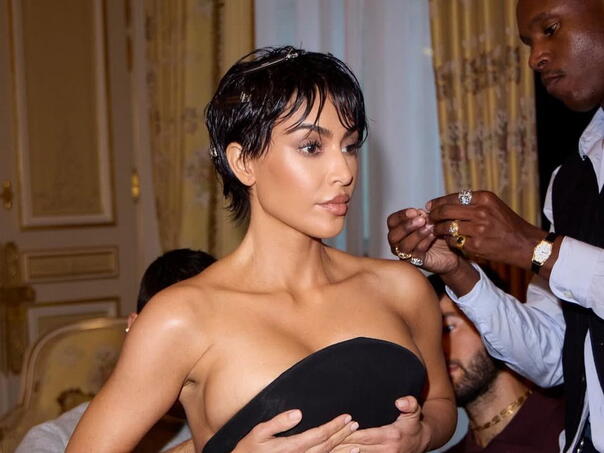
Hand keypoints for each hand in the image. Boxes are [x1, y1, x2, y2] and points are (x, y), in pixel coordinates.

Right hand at [233, 410, 358, 452]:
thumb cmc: (249, 450)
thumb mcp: (258, 432)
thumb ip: (278, 422)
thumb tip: (298, 412)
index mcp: (292, 447)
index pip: (320, 435)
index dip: (335, 426)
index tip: (346, 416)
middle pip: (327, 446)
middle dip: (342, 434)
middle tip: (354, 423)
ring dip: (342, 447)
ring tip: (356, 440)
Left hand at [333, 397, 428, 452]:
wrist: (421, 442)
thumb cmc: (413, 425)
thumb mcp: (414, 412)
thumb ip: (409, 404)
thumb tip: (400, 401)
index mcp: (391, 437)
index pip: (365, 436)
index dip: (350, 433)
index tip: (336, 429)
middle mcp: (386, 451)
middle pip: (358, 448)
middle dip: (341, 444)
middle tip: (325, 440)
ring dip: (343, 452)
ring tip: (327, 448)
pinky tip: (338, 452)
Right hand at [387, 208, 460, 273]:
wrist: (451, 248)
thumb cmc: (438, 232)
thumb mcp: (431, 219)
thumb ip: (424, 215)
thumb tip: (420, 213)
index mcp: (398, 229)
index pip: (392, 221)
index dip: (401, 215)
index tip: (415, 211)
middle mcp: (398, 242)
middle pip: (393, 235)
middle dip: (407, 226)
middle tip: (421, 220)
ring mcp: (406, 254)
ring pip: (404, 246)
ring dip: (416, 234)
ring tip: (429, 227)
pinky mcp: (416, 262)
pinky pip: (416, 253)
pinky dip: (424, 242)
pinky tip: (433, 235)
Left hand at [427, 191, 544, 269]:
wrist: (524, 244)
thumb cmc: (507, 223)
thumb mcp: (493, 205)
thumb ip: (472, 202)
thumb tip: (444, 203)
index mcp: (484, 198)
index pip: (452, 197)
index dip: (437, 202)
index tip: (429, 206)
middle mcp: (481, 211)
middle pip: (445, 211)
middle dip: (433, 215)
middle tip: (428, 218)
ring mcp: (478, 229)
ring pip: (447, 227)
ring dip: (438, 229)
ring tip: (436, 230)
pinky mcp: (476, 245)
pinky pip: (454, 241)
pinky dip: (449, 240)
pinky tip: (449, 239)